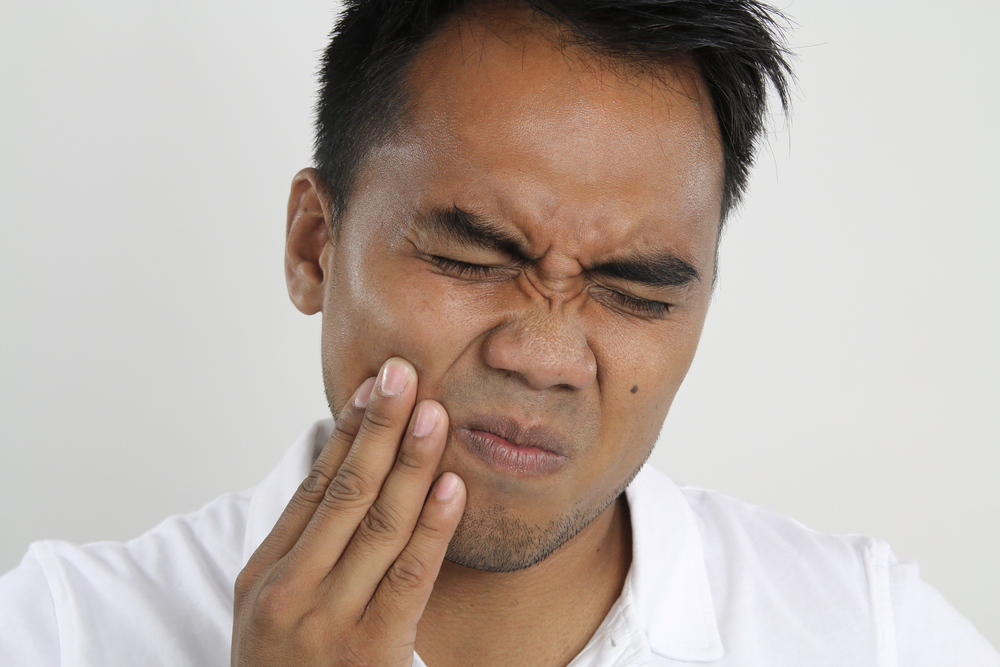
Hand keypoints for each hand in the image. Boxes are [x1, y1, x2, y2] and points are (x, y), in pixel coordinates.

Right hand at [232, 357, 465, 666]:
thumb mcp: (271, 611)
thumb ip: (305, 548)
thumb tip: (346, 473)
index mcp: (265, 574)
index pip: (315, 486)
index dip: (349, 433)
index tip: (375, 387)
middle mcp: (291, 591)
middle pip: (346, 491)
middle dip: (380, 428)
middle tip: (404, 374)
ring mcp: (330, 623)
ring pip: (379, 524)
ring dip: (411, 463)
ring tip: (434, 411)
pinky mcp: (373, 651)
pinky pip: (410, 577)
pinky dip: (433, 527)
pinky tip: (450, 486)